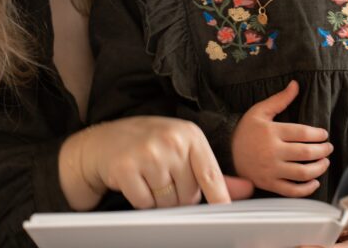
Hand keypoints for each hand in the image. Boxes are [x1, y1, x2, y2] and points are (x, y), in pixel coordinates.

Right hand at [59, 116, 253, 210]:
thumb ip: (211, 172)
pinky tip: (133, 182)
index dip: (218, 197)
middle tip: (163, 179)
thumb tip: (245, 189)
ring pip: (167, 202)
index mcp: (189, 134)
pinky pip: (144, 203)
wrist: (102, 142)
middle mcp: (170, 141)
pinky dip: (140, 200)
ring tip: (148, 179)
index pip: (210, 173)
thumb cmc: (147, 145)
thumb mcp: (181, 149)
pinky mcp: (126, 168)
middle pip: (188, 194)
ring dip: (158, 199)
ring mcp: (148, 153)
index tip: (224, 212)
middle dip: (178, 195)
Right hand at [231, 80, 332, 196]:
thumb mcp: (260, 111)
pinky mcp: (268, 184)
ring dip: (319, 168)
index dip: (318, 134)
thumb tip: (296, 84)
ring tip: (324, 162)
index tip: (324, 135)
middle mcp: (272, 152)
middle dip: (323, 150)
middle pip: (306, 153)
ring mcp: (270, 170)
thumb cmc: (245, 130)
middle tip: (328, 148)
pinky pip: (291, 190)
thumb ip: (280, 99)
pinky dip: (306, 189)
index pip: (302, 133)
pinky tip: (314, 182)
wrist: (226, 151)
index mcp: (272, 132)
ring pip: (302, 173)